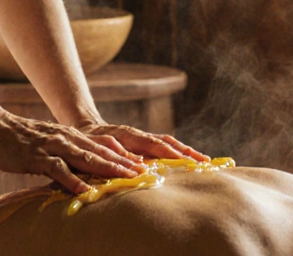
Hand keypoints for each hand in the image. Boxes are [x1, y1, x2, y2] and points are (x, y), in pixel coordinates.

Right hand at [0, 108, 145, 193]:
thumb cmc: (19, 137)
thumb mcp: (48, 141)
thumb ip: (65, 151)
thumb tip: (81, 166)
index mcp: (70, 135)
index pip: (103, 144)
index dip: (123, 154)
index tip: (141, 164)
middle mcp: (66, 138)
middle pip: (100, 151)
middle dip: (124, 162)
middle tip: (144, 172)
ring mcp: (52, 146)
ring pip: (85, 158)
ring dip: (107, 168)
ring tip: (125, 178)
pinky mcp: (37, 156)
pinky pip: (58, 169)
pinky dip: (72, 180)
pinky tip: (84, 190)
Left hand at [74, 119, 209, 162]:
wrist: (87, 126)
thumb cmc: (89, 141)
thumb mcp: (97, 148)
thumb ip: (116, 155)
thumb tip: (138, 165)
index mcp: (129, 136)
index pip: (154, 145)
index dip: (171, 154)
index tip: (186, 162)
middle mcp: (140, 135)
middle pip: (167, 142)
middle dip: (187, 152)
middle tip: (205, 162)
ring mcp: (144, 138)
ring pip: (169, 143)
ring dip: (186, 151)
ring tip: (204, 161)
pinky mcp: (145, 142)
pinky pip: (164, 145)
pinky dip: (178, 151)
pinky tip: (189, 159)